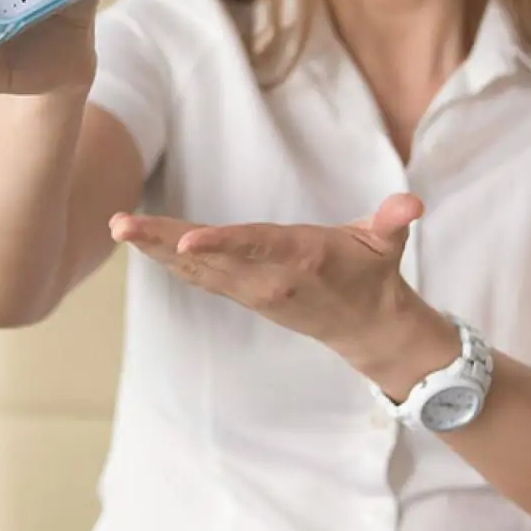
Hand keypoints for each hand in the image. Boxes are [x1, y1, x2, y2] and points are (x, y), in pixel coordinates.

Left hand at [110, 193, 455, 397]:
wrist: (366, 328)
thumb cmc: (373, 272)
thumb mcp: (388, 244)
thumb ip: (393, 220)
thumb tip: (413, 202)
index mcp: (300, 259)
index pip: (254, 247)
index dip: (219, 245)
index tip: (184, 241)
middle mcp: (267, 279)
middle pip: (207, 259)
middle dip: (162, 242)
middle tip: (120, 225)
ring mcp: (249, 291)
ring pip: (193, 269)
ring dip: (152, 249)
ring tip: (117, 227)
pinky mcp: (240, 293)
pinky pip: (195, 277)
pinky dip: (164, 259)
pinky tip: (136, 241)